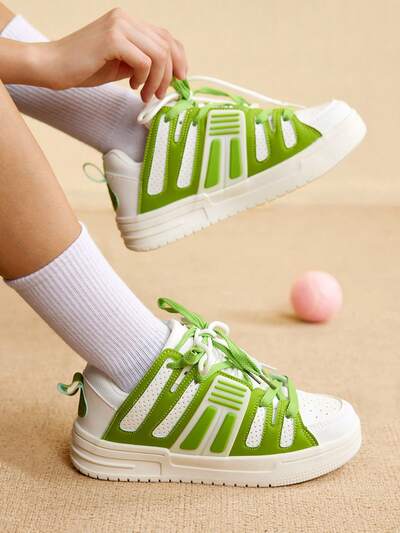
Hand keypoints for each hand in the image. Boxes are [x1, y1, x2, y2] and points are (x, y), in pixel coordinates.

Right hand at [39, 8, 187, 101]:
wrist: (54, 66)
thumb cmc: (85, 68)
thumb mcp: (122, 64)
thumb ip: (144, 63)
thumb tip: (171, 75)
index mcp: (129, 22)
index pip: (166, 37)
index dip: (179, 59)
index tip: (179, 81)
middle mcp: (126, 18)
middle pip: (167, 45)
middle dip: (170, 75)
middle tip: (159, 94)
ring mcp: (119, 25)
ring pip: (159, 55)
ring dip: (157, 81)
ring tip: (146, 94)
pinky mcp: (113, 38)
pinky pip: (144, 62)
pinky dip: (144, 79)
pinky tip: (132, 86)